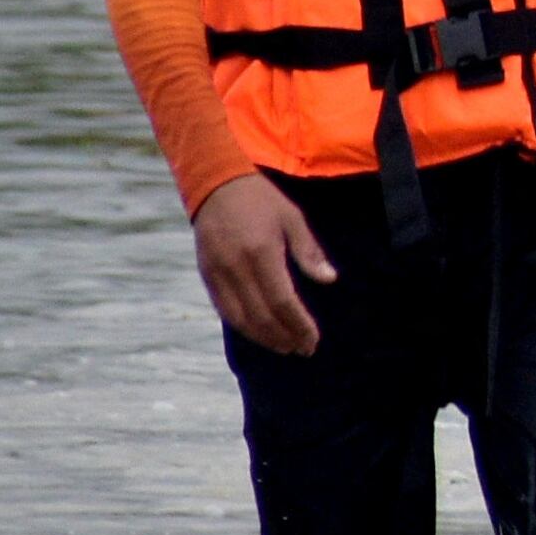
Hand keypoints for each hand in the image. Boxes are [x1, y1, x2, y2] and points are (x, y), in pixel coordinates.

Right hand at [192, 171, 337, 355]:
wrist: (215, 185)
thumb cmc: (261, 201)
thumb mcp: (292, 218)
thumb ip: (309, 252)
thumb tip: (329, 279)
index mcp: (261, 253)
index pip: (283, 302)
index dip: (299, 326)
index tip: (313, 339)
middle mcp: (237, 268)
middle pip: (262, 317)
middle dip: (284, 338)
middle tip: (303, 349)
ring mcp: (218, 273)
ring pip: (240, 320)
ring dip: (264, 339)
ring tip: (285, 346)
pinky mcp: (206, 275)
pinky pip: (224, 311)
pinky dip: (243, 327)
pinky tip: (260, 333)